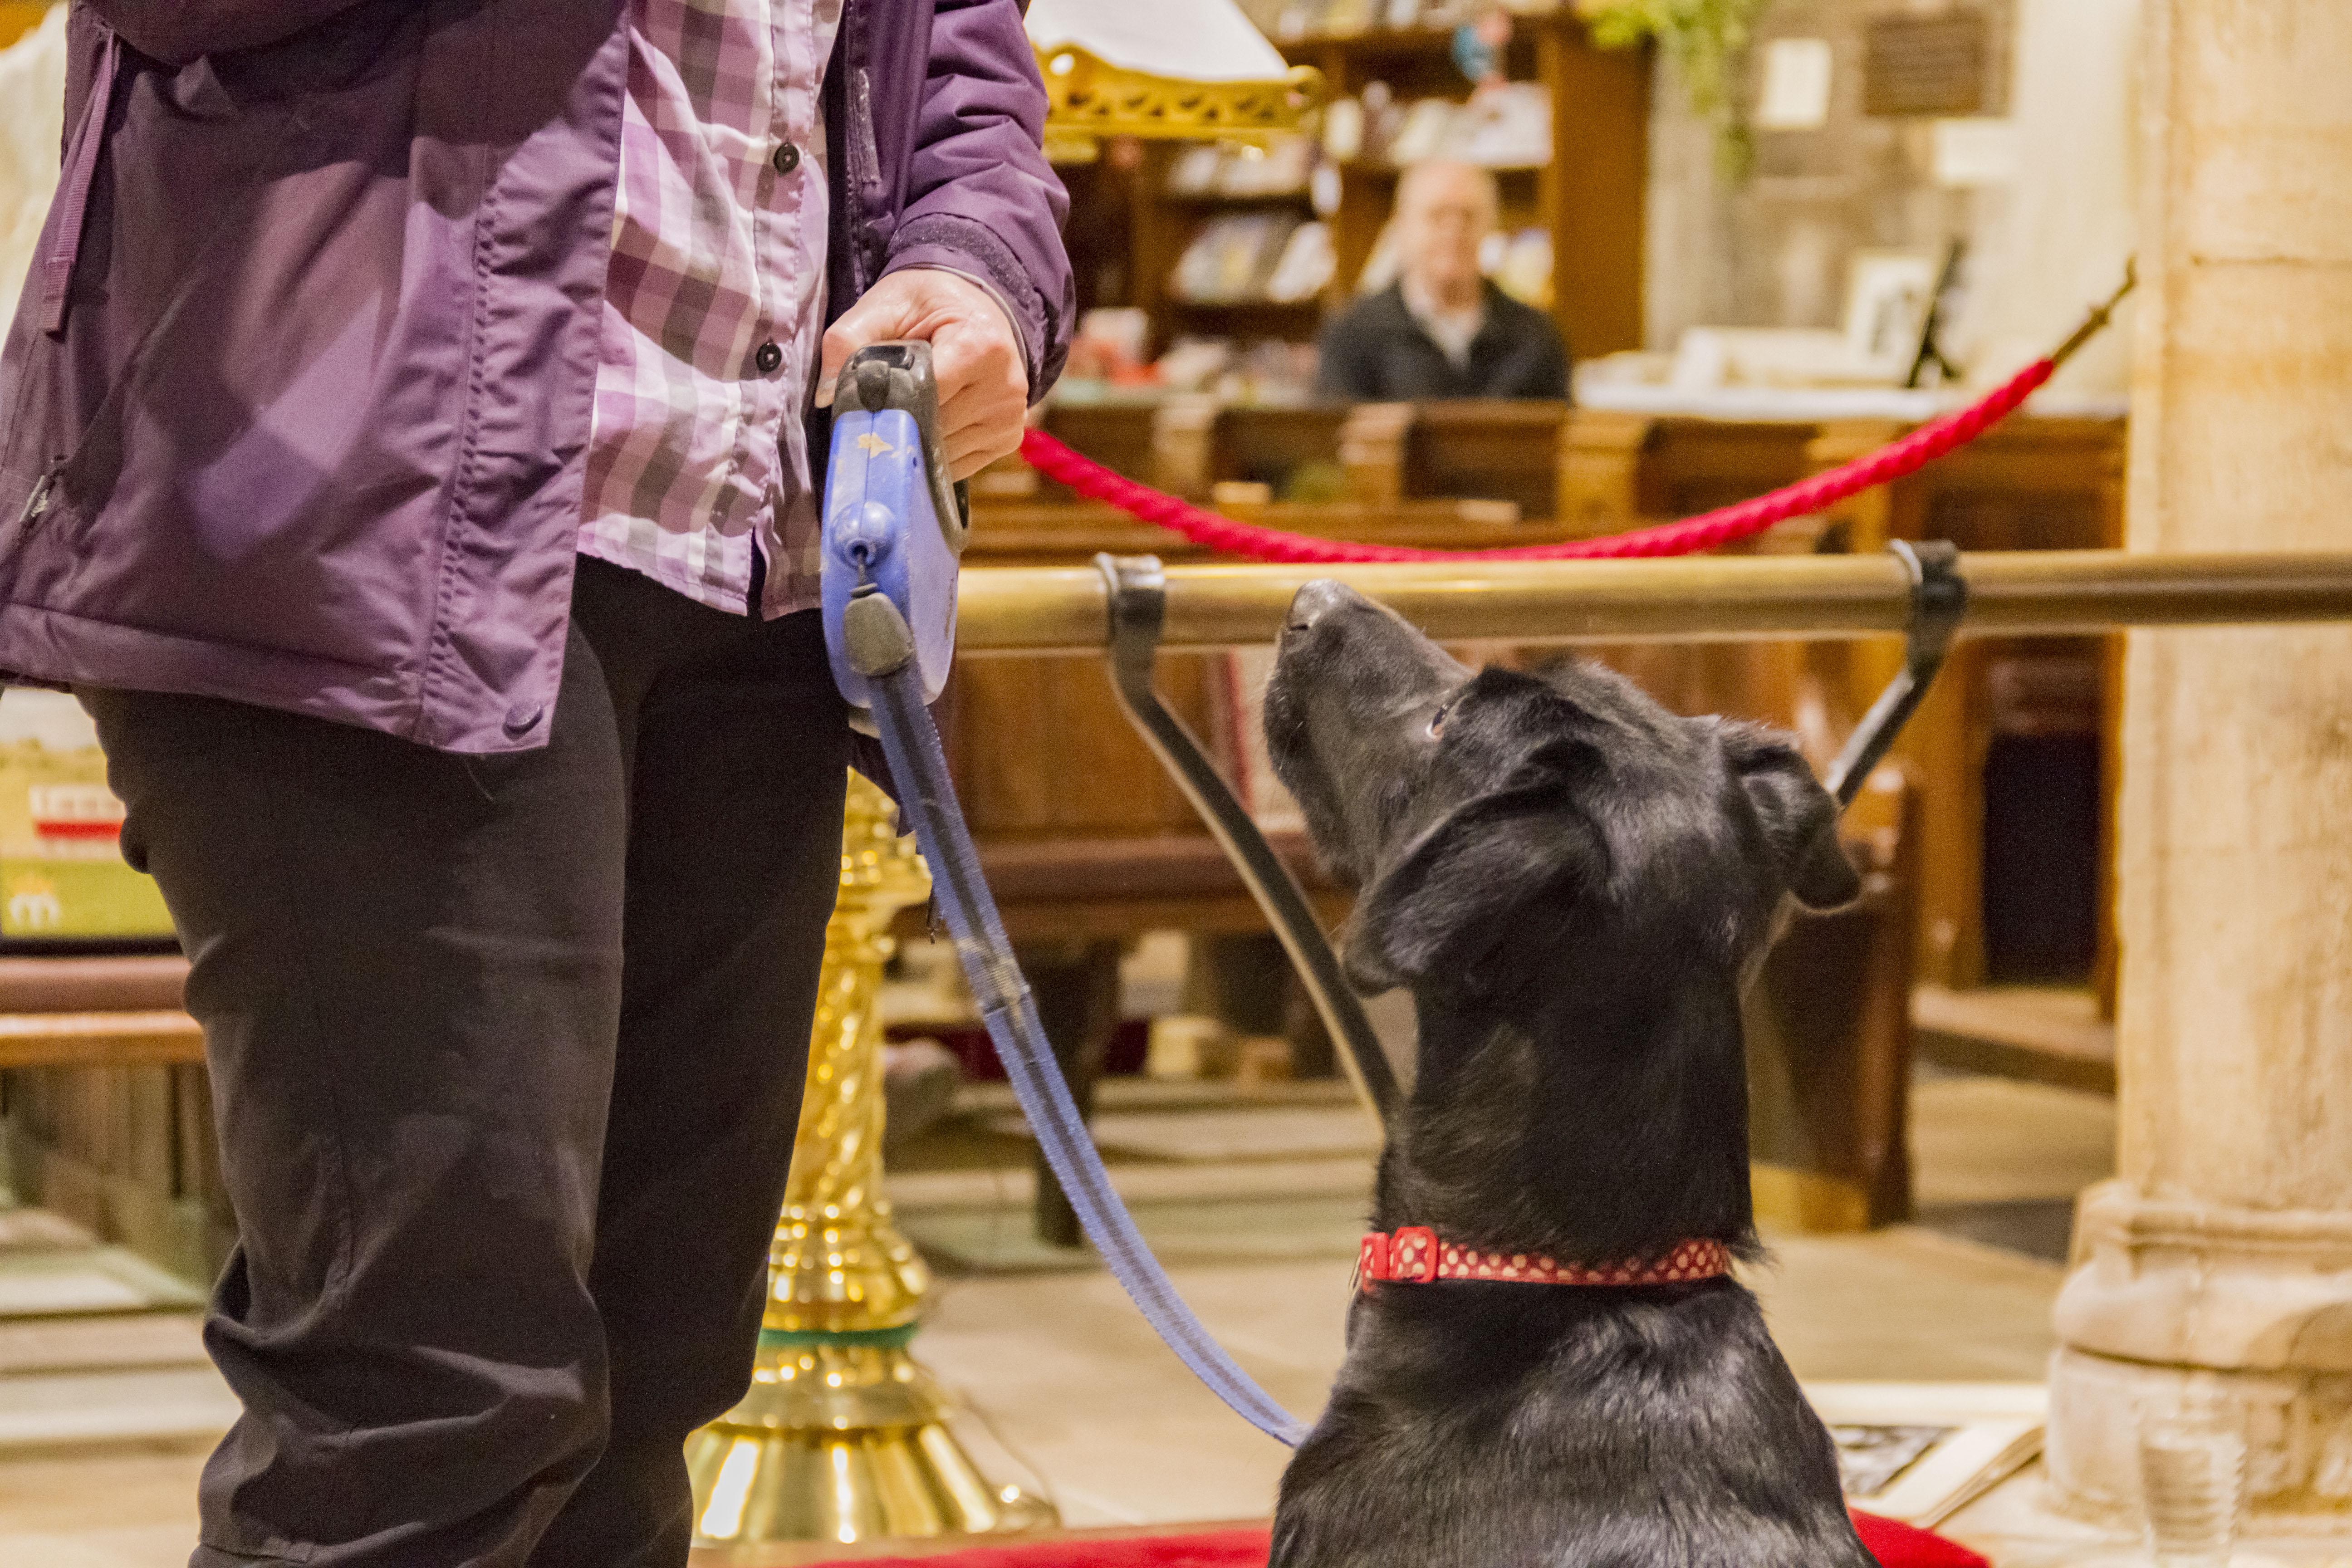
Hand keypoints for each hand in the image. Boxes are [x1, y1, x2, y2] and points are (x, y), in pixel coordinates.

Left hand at [817, 269, 1028, 480]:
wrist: (978, 307)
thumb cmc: (931, 304)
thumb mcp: (886, 303)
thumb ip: (848, 340)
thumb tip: (824, 395)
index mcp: (980, 344)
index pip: (926, 393)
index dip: (889, 402)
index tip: (864, 402)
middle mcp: (1006, 385)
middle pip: (935, 427)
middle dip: (899, 423)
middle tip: (879, 408)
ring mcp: (1011, 417)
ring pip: (945, 453)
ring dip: (916, 441)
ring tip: (908, 411)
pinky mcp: (1009, 438)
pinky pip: (959, 464)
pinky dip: (935, 453)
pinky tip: (928, 425)